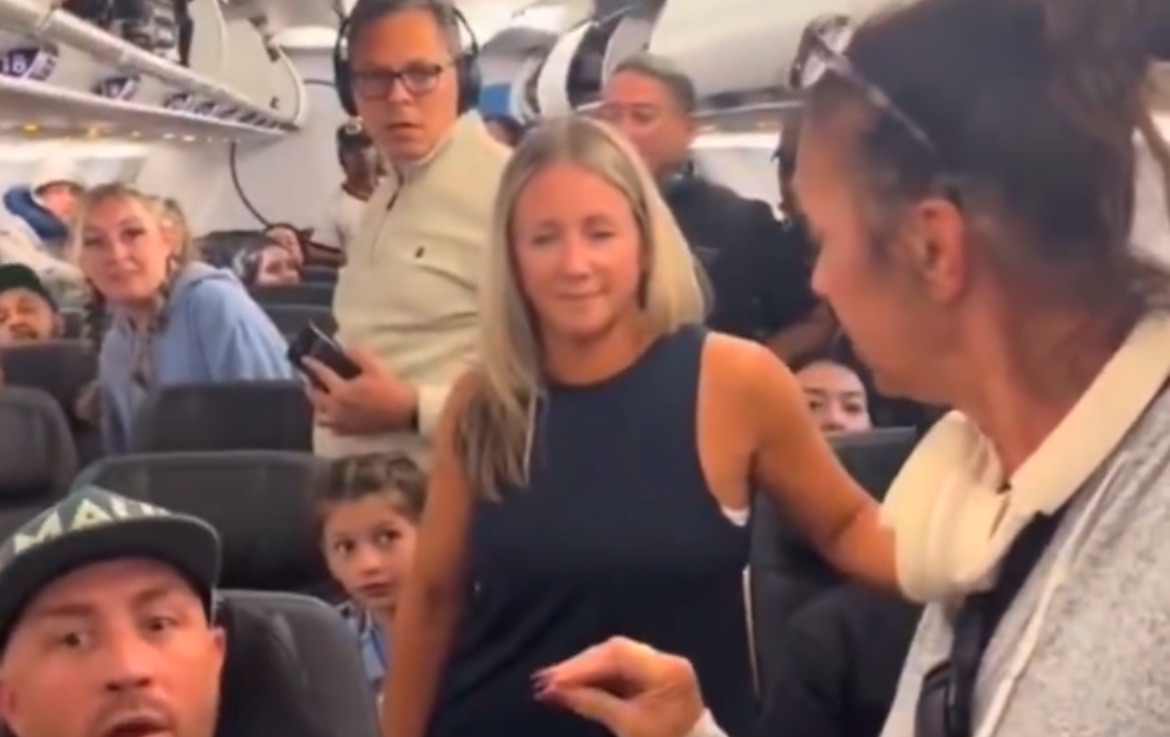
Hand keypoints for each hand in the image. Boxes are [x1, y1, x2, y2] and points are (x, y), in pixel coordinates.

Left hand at [304, 345, 416, 435]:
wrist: (404, 412)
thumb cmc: (389, 388)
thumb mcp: (375, 367)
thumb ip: (357, 354)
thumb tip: (344, 345)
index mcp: (341, 391)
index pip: (322, 375)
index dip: (312, 365)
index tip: (305, 359)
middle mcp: (336, 408)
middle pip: (315, 398)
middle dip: (310, 387)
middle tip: (309, 380)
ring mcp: (342, 422)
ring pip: (320, 416)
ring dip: (318, 406)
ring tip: (320, 399)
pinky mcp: (350, 432)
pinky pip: (332, 429)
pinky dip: (329, 421)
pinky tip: (332, 416)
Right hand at [534, 637, 704, 736]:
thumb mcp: (627, 728)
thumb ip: (591, 703)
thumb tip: (553, 691)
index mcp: (666, 671)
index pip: (618, 655)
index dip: (582, 664)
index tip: (553, 679)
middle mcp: (666, 660)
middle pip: (615, 652)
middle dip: (579, 666)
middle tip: (544, 679)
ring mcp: (661, 666)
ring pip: (614, 657)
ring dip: (584, 670)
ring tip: (552, 682)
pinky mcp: (653, 675)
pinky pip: (620, 669)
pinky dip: (596, 676)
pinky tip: (573, 684)